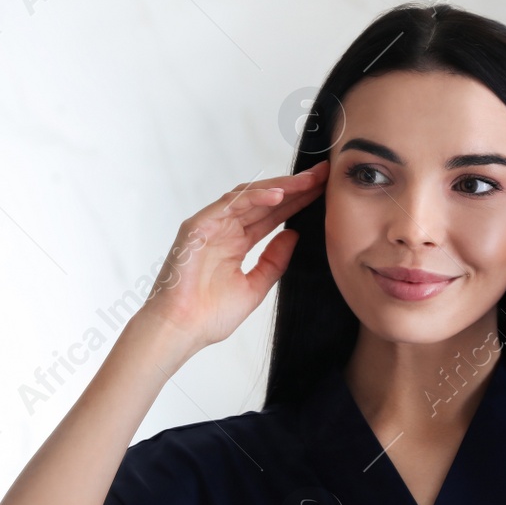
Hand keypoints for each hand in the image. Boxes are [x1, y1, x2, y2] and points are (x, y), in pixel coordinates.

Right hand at [141, 161, 328, 352]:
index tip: (323, 191)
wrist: (182, 330)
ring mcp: (211, 226)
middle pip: (264, 201)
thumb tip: (293, 234)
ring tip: (308, 181)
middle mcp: (224, 230)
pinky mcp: (198, 226)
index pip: (272, 215)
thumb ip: (273, 261)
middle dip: (294, 187)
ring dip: (280, 187)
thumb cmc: (209, 316)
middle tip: (323, 174)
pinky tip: (279, 195)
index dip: (298, 202)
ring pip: (249, 196)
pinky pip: (230, 204)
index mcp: (236, 243)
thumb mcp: (255, 286)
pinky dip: (254, 197)